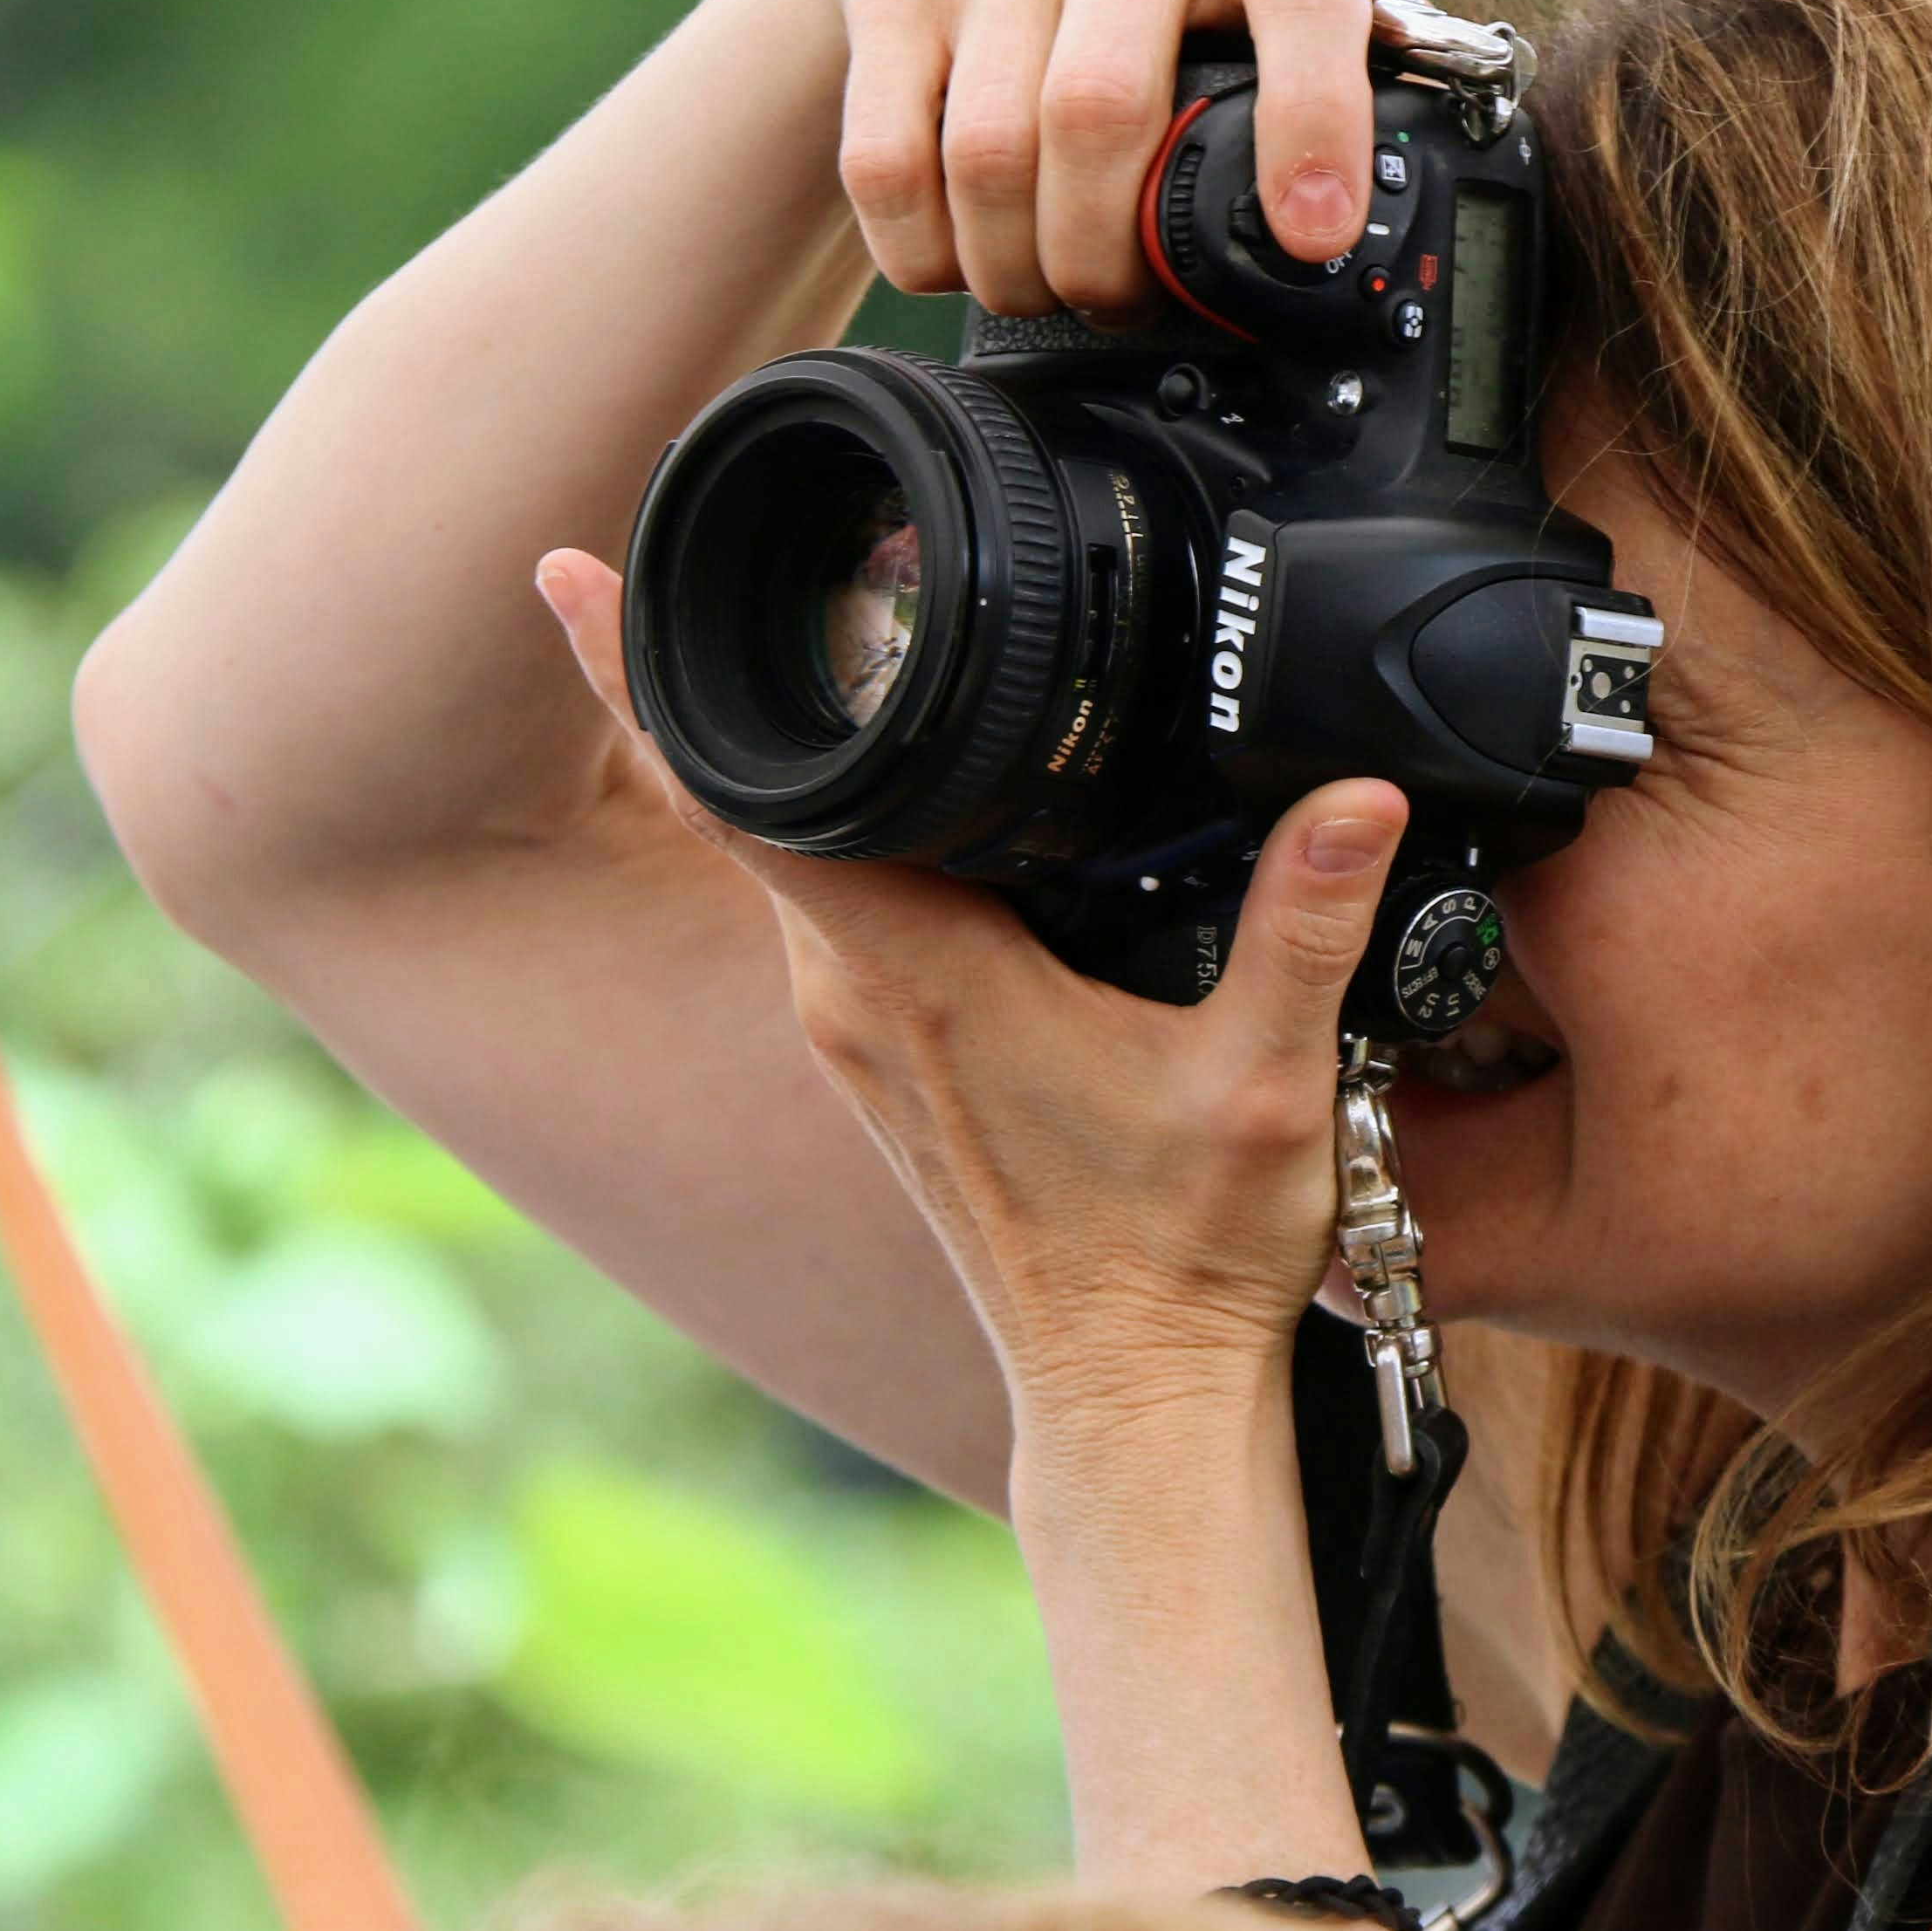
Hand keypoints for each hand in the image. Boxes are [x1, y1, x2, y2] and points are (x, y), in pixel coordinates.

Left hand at [536, 548, 1403, 1431]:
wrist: (1131, 1397)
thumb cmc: (1181, 1261)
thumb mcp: (1266, 1081)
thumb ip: (1307, 925)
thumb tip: (1359, 791)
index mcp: (916, 976)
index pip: (746, 794)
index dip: (648, 676)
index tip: (572, 567)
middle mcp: (853, 998)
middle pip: (746, 795)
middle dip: (705, 668)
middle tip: (683, 533)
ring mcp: (858, 1032)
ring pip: (788, 850)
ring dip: (779, 745)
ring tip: (791, 622)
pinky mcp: (887, 1059)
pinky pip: (829, 902)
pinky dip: (833, 822)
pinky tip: (889, 774)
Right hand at [796, 0, 1377, 323]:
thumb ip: (1319, 74)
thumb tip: (1371, 233)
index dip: (1312, 120)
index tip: (1311, 237)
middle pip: (1101, 118)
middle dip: (1108, 259)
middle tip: (1120, 303)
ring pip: (992, 155)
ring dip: (1018, 267)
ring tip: (1044, 289)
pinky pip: (890, 160)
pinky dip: (924, 248)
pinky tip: (957, 260)